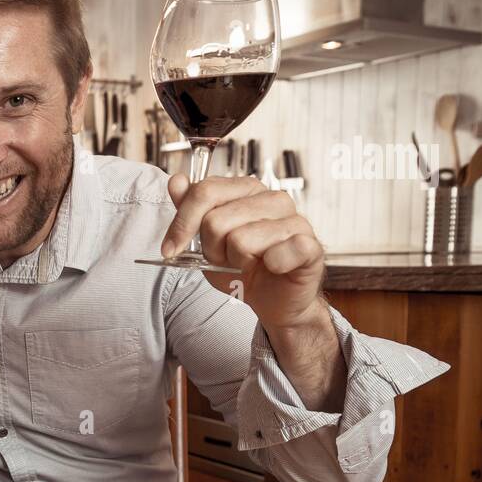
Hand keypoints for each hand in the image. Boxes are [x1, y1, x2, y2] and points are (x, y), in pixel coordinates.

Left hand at [161, 173, 326, 332]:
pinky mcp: (310, 246)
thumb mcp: (206, 242)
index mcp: (248, 190)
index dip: (182, 224)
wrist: (273, 301)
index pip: (204, 191)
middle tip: (229, 259)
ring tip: (251, 264)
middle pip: (216, 220)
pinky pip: (277, 254)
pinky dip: (270, 267)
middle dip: (213, 249)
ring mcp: (295, 220)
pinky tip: (275, 268)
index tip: (171, 248)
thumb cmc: (243, 269)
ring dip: (239, 262)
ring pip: (241, 239)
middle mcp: (273, 199)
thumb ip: (190, 211)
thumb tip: (176, 180)